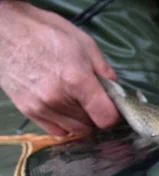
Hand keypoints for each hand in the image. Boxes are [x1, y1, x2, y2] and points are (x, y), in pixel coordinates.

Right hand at [0, 2, 119, 137]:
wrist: (7, 32)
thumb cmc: (48, 33)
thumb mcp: (86, 45)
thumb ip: (105, 73)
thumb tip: (117, 93)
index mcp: (76, 80)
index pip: (106, 118)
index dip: (114, 114)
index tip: (112, 106)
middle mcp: (58, 99)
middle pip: (91, 125)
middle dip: (96, 115)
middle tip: (92, 99)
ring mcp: (41, 108)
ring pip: (75, 130)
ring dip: (81, 121)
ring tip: (77, 101)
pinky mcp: (28, 112)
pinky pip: (56, 131)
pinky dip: (65, 125)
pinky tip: (65, 109)